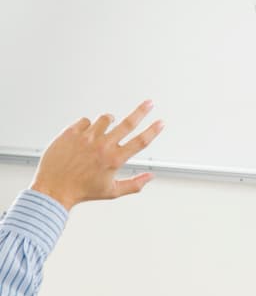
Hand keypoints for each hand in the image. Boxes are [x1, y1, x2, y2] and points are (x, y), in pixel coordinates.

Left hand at [31, 100, 163, 209]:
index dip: (153, 131)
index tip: (160, 123)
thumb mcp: (113, 192)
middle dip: (141, 111)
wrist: (54, 187)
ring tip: (107, 126)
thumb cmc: (82, 190)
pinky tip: (86, 135)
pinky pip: (85, 121)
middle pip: (127, 123)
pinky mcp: (71, 133)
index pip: (140, 142)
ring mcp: (86, 137)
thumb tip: (150, 177)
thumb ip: (135, 184)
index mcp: (114, 160)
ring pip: (105, 118)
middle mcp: (102, 146)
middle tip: (149, 103)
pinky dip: (88, 125)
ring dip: (110, 120)